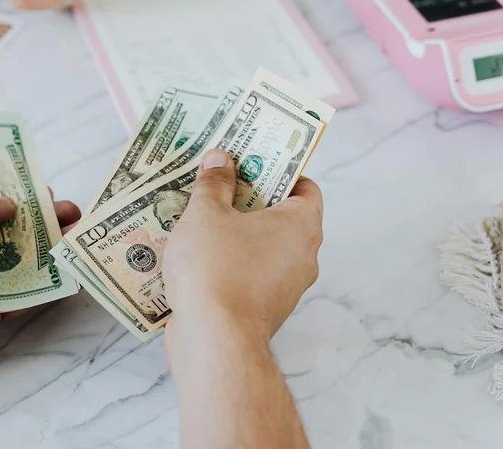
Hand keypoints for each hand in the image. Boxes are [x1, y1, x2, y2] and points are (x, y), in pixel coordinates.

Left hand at [0, 189, 81, 388]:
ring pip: (15, 263)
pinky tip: (69, 272)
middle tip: (68, 211)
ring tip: (78, 234)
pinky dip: (43, 286)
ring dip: (46, 250)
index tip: (38, 187)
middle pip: (2, 232)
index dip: (7, 193)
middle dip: (36, 220)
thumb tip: (9, 204)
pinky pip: (19, 297)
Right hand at [162, 150, 323, 350]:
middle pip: (282, 216)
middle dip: (250, 199)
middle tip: (219, 183)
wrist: (214, 342)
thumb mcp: (206, 214)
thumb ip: (214, 183)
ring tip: (200, 217)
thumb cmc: (216, 269)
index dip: (280, 171)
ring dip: (236, 233)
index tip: (252, 162)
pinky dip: (230, 263)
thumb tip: (221, 159)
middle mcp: (303, 256)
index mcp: (301, 225)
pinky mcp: (264, 310)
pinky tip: (197, 255)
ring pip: (263, 248)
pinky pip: (250, 275)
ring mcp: (286, 287)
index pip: (306, 187)